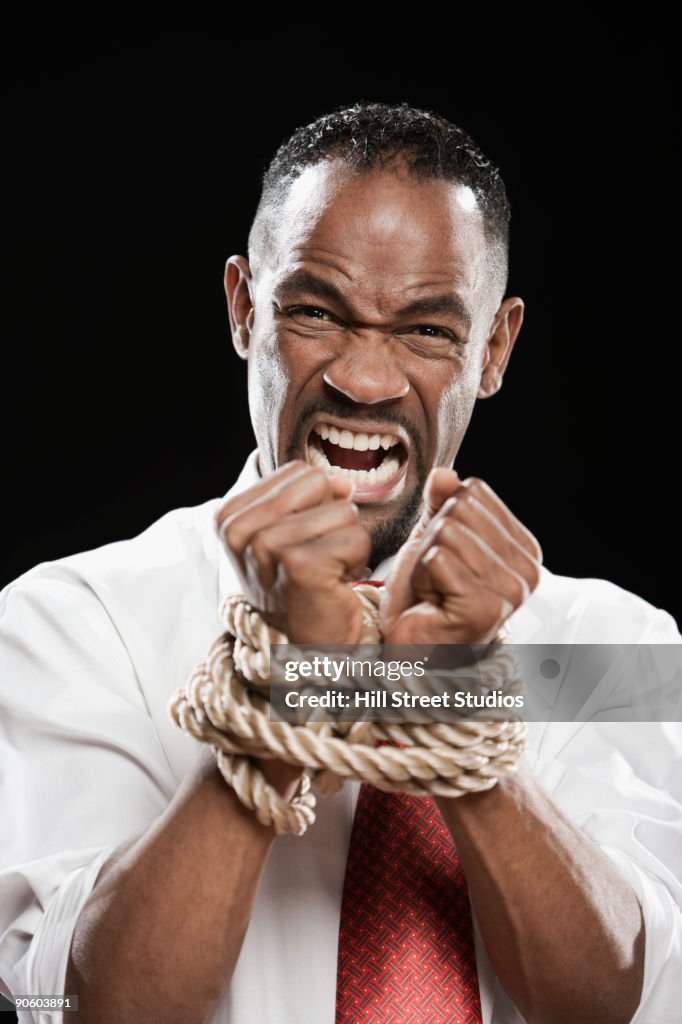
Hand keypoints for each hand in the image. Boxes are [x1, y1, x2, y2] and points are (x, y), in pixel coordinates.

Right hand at [215, 461, 370, 642]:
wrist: (299, 650)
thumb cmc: (298, 588)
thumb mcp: (292, 532)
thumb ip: (313, 497)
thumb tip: (342, 481)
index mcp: (230, 516)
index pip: (300, 472)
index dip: (315, 504)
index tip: (302, 542)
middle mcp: (240, 529)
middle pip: (320, 483)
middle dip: (333, 519)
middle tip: (317, 558)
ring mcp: (267, 547)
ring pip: (343, 510)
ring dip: (346, 544)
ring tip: (324, 574)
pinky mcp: (300, 565)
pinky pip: (356, 537)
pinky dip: (357, 562)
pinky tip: (334, 585)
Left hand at [381, 468, 542, 644]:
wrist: (412, 646)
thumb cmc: (425, 598)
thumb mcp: (433, 538)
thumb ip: (441, 502)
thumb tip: (445, 474)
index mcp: (524, 548)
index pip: (473, 492)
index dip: (444, 518)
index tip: (447, 558)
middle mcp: (527, 571)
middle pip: (460, 509)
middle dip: (434, 540)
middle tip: (438, 577)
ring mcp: (510, 591)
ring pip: (447, 533)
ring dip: (426, 561)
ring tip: (435, 590)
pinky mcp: (484, 608)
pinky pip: (437, 559)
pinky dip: (423, 578)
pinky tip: (432, 602)